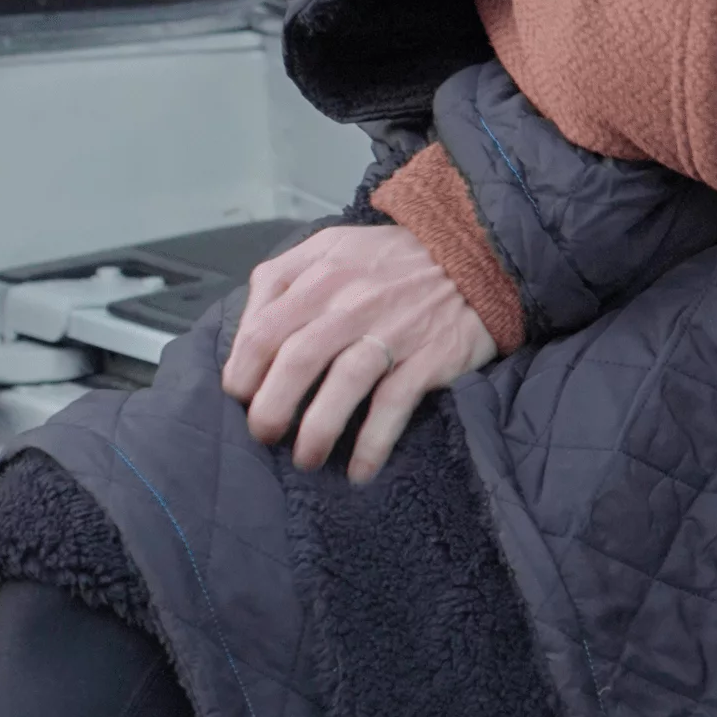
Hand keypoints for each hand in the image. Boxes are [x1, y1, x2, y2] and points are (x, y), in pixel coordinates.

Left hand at [220, 224, 494, 482]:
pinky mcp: (430, 355)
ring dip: (316, 431)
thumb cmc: (392, 260)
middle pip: (297, 358)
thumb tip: (246, 337)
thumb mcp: (332, 247)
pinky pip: (394, 404)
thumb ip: (284, 279)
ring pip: (343, 383)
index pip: (264, 326)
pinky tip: (360, 470)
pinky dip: (373, 442)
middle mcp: (354, 297)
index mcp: (322, 270)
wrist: (475, 253)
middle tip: (264, 434)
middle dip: (271, 407)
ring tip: (306, 458)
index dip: (244, 370)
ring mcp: (393, 327)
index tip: (241, 396)